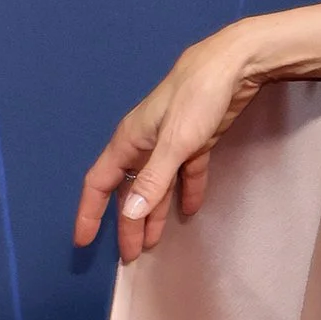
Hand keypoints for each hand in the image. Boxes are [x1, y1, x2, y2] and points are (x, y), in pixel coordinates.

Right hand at [73, 0, 320, 262]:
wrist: (237, 64)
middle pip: (130, 189)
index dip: (89, 212)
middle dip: (128, 222)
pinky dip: (187, 190)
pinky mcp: (199, 139)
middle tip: (130, 255)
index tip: (83, 241)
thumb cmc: (198, 98)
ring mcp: (173, 142)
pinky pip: (187, 172)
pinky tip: (190, 210)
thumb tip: (127, 215)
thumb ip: (153, 179)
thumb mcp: (175, 142)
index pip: (99, 183)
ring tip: (152, 243)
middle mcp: (146, 143)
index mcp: (130, 141)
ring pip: (158, 184)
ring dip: (154, 212)